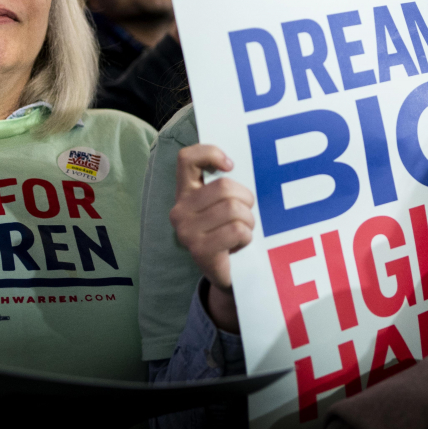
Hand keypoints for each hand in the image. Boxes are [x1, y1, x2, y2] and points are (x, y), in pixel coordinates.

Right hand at [169, 143, 255, 330]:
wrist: (229, 275)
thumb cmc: (231, 232)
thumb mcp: (225, 204)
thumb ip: (225, 184)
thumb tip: (239, 163)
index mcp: (185, 193)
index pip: (187, 158)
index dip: (211, 153)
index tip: (231, 166)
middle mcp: (179, 210)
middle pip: (224, 186)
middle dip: (246, 200)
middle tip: (245, 216)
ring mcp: (187, 231)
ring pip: (234, 209)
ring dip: (248, 221)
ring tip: (242, 231)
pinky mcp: (199, 250)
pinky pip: (237, 231)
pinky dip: (247, 237)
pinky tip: (239, 245)